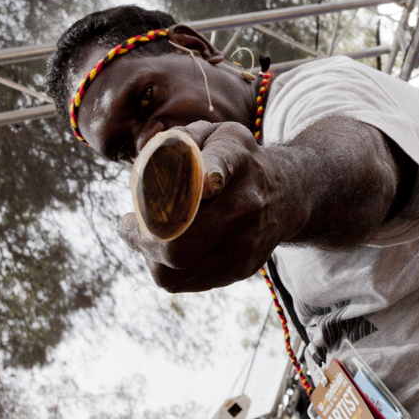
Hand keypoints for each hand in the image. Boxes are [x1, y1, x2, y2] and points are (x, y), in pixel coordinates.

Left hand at [118, 120, 301, 292]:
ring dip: (150, 257)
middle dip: (141, 240)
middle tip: (129, 225)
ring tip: (149, 236)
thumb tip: (149, 166)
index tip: (172, 188)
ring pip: (173, 273)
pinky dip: (167, 268)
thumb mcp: (221, 135)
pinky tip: (170, 246)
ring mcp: (245, 247)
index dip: (189, 181)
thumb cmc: (240, 162)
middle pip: (177, 246)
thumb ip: (183, 140)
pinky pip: (184, 283)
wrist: (289, 196)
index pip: (214, 170)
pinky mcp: (241, 270)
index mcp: (237, 165)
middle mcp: (245, 209)